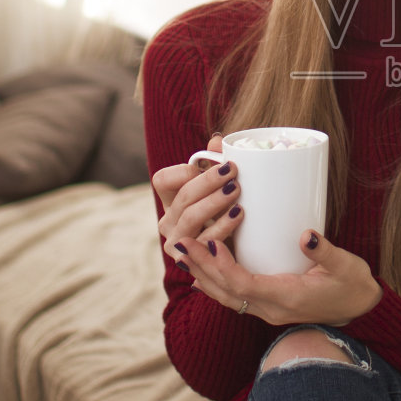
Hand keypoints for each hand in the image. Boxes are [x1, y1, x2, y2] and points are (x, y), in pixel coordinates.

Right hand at [153, 136, 241, 262]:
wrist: (238, 255)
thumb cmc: (228, 215)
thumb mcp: (223, 189)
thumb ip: (217, 164)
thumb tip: (218, 139)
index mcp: (171, 200)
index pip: (163, 179)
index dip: (184, 170)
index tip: (215, 163)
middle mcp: (168, 220)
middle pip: (183, 196)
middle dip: (208, 181)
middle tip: (233, 171)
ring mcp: (175, 241)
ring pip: (190, 217)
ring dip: (214, 202)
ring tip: (236, 191)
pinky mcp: (188, 260)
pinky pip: (203, 241)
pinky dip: (222, 226)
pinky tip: (237, 215)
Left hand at [175, 231, 382, 326]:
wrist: (361, 310)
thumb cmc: (353, 285)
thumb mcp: (346, 265)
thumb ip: (324, 251)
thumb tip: (307, 235)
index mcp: (287, 297)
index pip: (244, 285)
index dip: (223, 265)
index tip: (211, 241)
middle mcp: (272, 309)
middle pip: (227, 292)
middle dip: (201, 267)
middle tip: (180, 243)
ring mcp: (269, 311)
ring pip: (226, 297)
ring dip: (202, 275)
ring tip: (182, 254)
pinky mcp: (269, 306)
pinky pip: (234, 298)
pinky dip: (215, 284)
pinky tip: (201, 272)